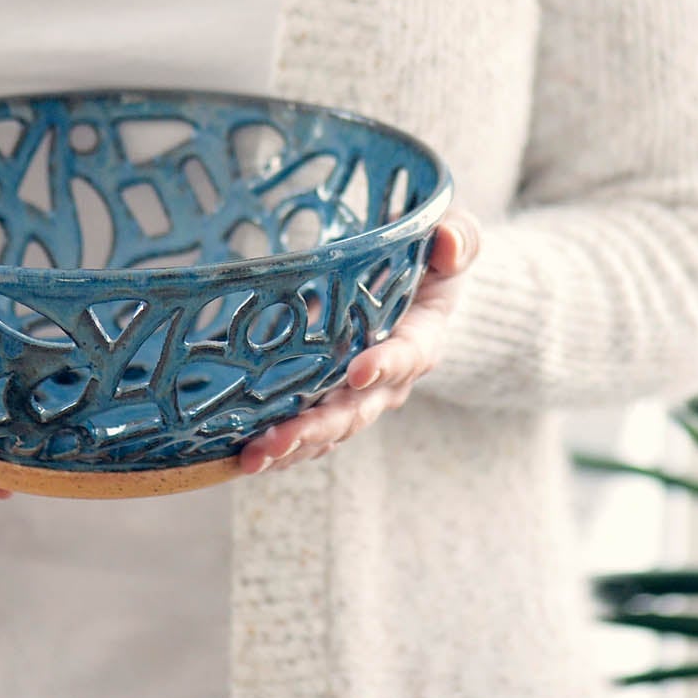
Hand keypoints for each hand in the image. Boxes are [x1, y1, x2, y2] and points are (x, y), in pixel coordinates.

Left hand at [237, 210, 481, 475]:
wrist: (416, 291)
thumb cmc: (431, 260)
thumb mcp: (453, 240)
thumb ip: (459, 238)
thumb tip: (450, 241)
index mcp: (421, 338)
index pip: (407, 356)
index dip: (384, 365)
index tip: (358, 371)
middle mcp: (388, 381)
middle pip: (355, 411)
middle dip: (317, 426)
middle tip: (278, 439)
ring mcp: (354, 397)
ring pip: (325, 430)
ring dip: (289, 446)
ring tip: (250, 458)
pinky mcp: (324, 399)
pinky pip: (304, 432)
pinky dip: (275, 446)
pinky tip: (238, 456)